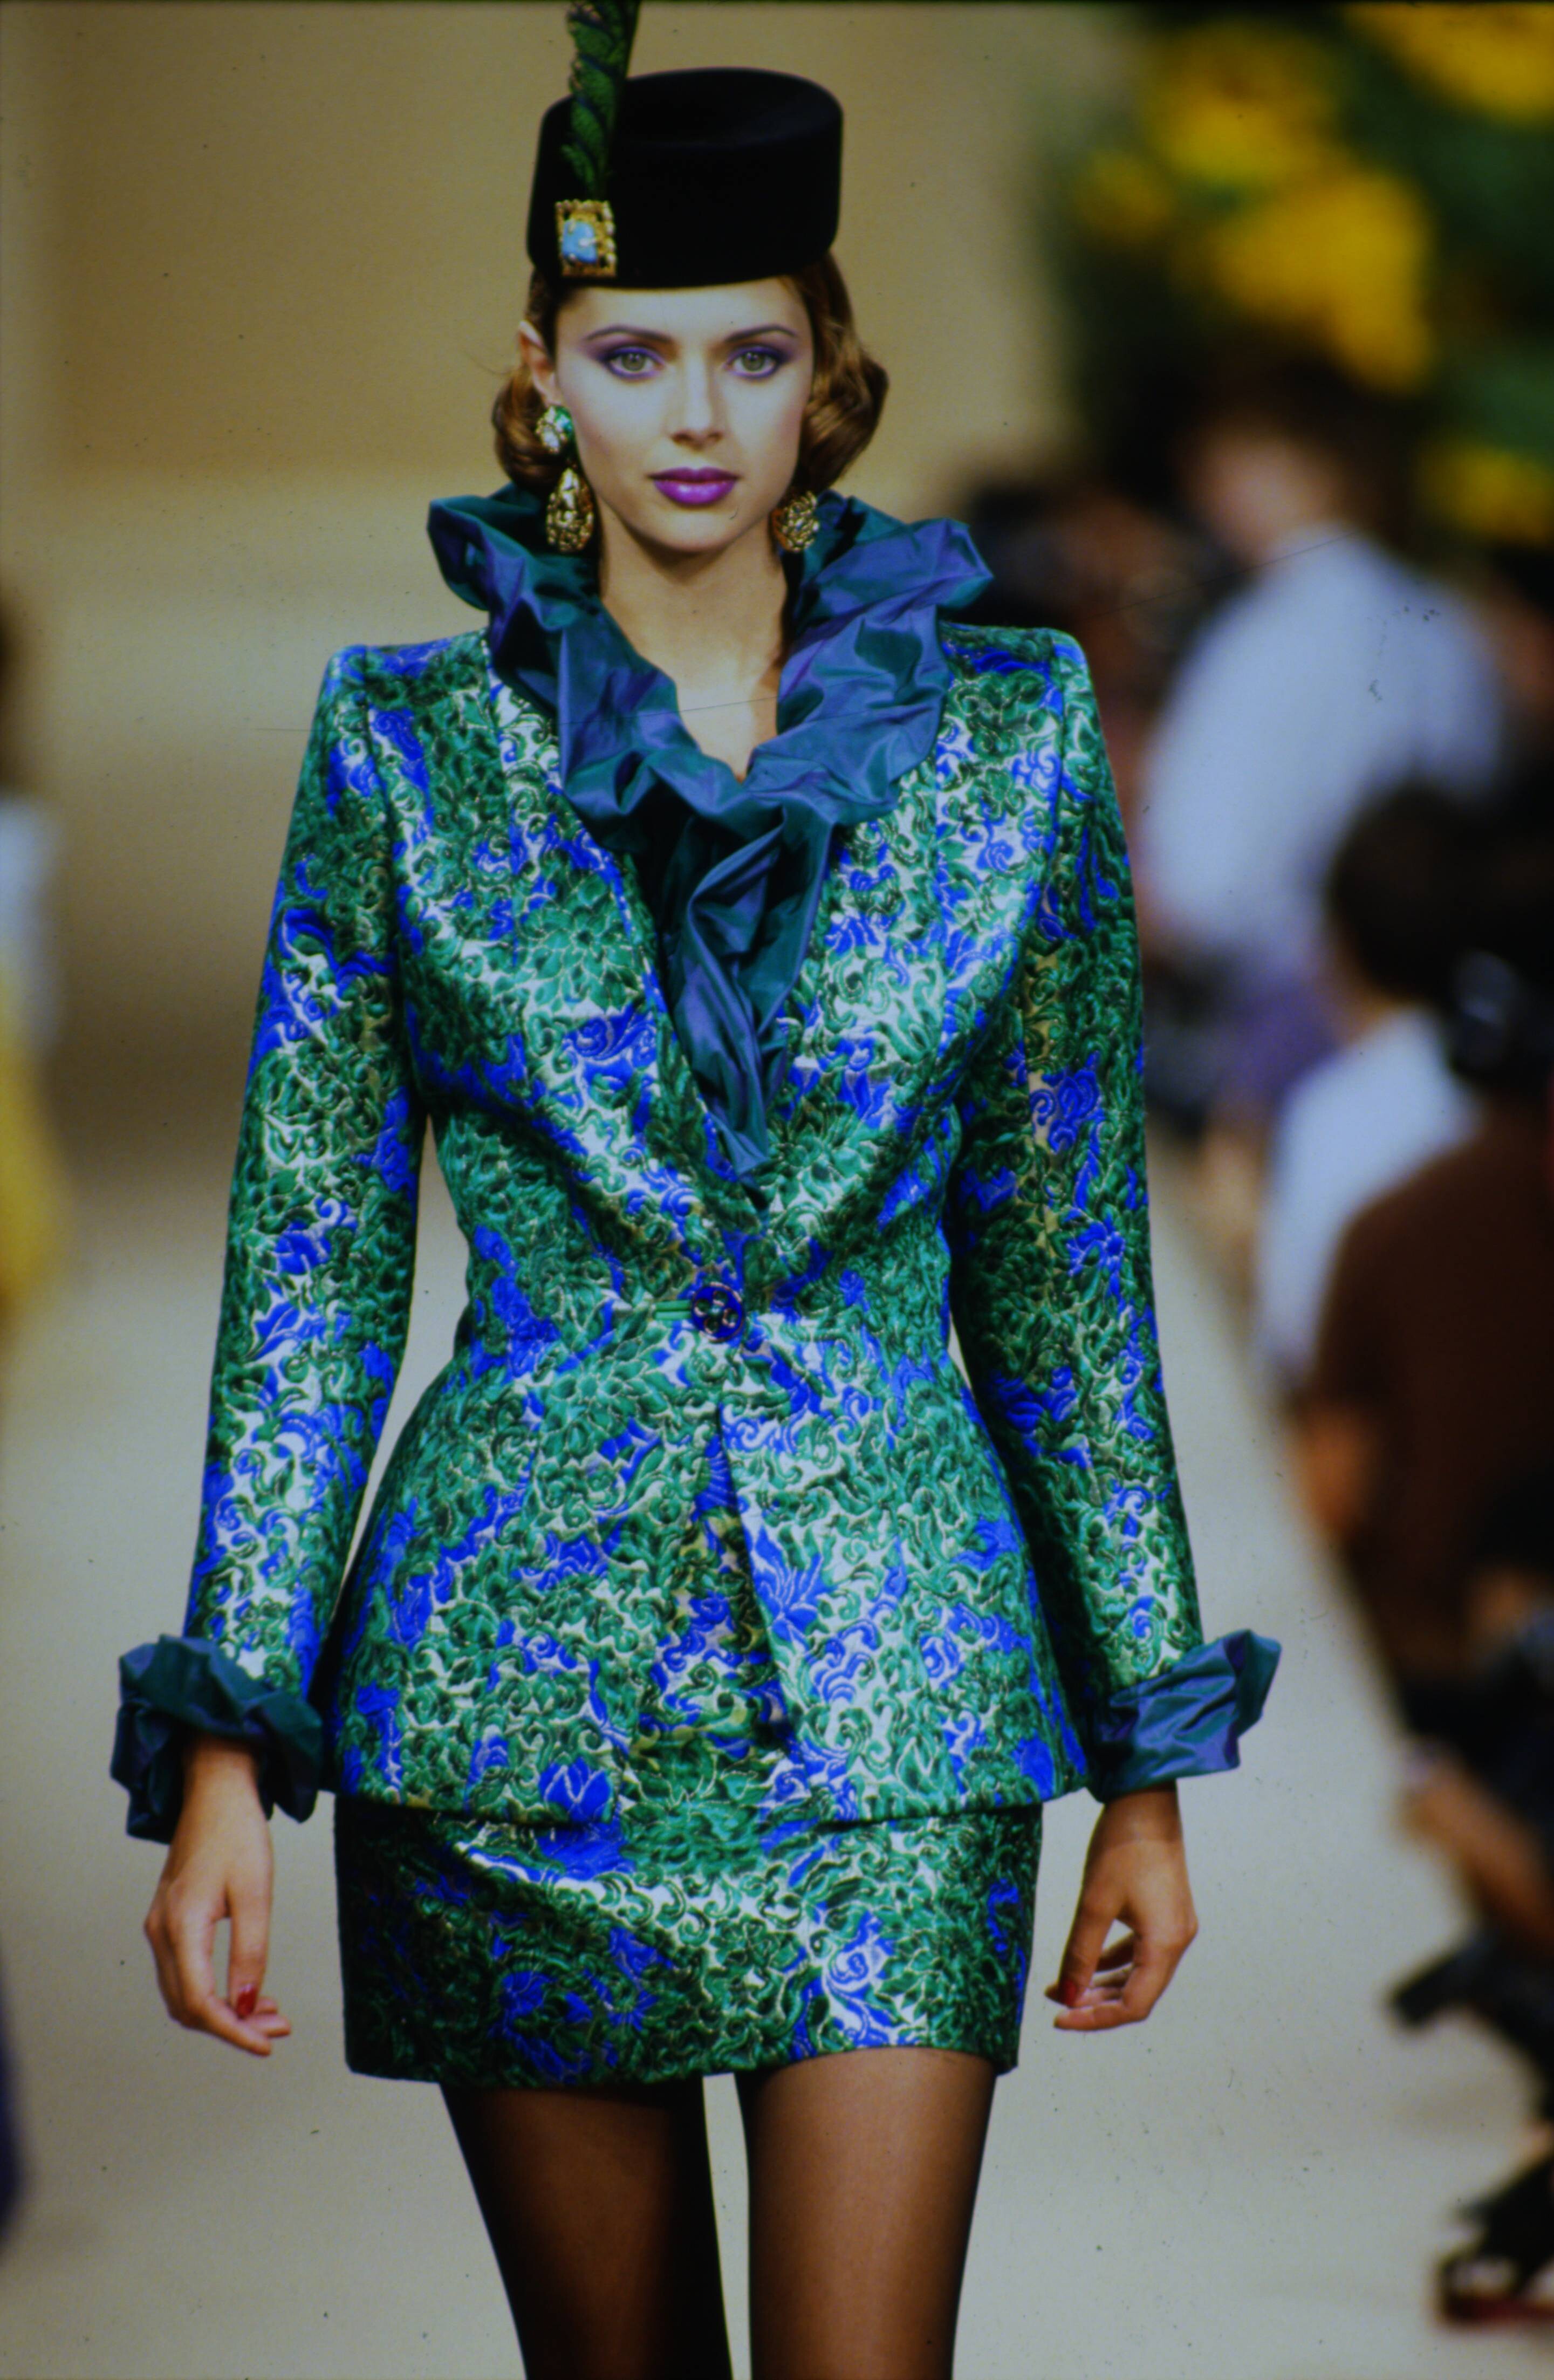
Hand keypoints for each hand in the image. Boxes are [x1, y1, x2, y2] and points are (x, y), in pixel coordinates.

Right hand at [143, 1731, 289, 2056]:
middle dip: (232, 2026)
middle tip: (277, 2028)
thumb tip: (245, 2005)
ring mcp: (160, 1927)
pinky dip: (214, 1991)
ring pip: (183, 1993)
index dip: (232, 2031)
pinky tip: (247, 1990)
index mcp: (181, 1926)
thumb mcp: (256, 1892)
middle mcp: (161, 1932)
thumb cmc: (238, 1833)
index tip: (265, 2045)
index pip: (199, 2001)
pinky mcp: (169, 1921)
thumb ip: (251, 1951)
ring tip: (269, 2014)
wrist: (215, 1792)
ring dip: (223, 2012)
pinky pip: (184, 1973)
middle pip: (187, 2006)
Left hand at [1045, 1783, 1196, 2031]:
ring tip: (1066, 1986)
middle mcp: (1178, 1940)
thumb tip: (1068, 1996)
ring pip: (1139, 1973)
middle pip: (1138, 1993)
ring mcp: (1175, 1925)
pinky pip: (1141, 1950)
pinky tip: (1088, 1961)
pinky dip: (1114, 1960)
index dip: (1096, 2019)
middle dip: (1096, 2003)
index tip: (1060, 2017)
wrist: (1145, 1799)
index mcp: (1166, 1944)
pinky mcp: (1166, 1911)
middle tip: (1059, 2003)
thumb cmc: (1123, 1846)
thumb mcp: (1094, 1904)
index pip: (1133, 2005)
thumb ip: (1080, 1954)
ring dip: (1103, 1983)